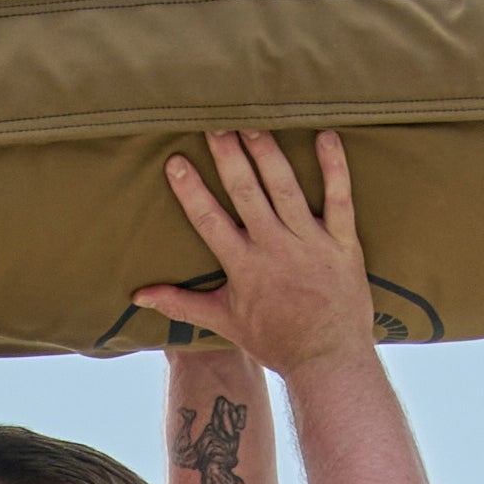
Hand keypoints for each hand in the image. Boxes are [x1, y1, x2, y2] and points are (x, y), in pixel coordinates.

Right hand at [130, 131, 376, 375]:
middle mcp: (275, 249)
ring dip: (269, 153)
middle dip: (230, 156)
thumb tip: (138, 297)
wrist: (329, 361)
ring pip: (286, 189)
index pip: (210, 220)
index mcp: (244, 267)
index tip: (176, 161)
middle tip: (216, 122)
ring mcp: (311, 243)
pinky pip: (340, 199)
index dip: (192, 190)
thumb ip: (181, 304)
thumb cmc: (276, 341)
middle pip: (247, 193)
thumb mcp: (224, 322)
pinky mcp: (344, 243)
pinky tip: (325, 136)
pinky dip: (334, 167)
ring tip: (254, 122)